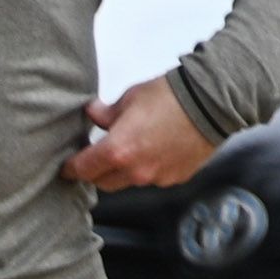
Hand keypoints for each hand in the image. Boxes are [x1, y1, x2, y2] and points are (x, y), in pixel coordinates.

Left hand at [65, 77, 216, 193]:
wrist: (212, 102)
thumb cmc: (170, 96)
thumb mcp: (131, 98)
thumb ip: (107, 112)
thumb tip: (94, 114)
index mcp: (118, 151)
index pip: (84, 169)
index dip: (72, 169)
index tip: (67, 168)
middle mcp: (135, 171)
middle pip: (103, 183)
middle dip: (96, 172)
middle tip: (95, 159)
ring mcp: (157, 178)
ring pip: (128, 182)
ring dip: (123, 171)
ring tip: (129, 151)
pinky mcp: (175, 178)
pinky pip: (153, 179)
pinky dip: (148, 169)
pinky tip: (154, 151)